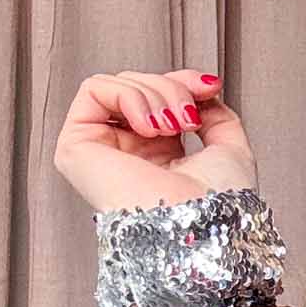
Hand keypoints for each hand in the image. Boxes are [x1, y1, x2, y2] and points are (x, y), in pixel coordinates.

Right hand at [53, 67, 256, 213]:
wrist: (204, 224)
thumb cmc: (220, 204)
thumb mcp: (230, 147)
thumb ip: (215, 113)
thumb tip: (200, 89)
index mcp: (159, 155)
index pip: (158, 96)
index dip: (184, 82)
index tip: (210, 87)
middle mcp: (128, 152)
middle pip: (139, 85)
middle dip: (172, 89)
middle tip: (189, 119)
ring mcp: (101, 149)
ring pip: (119, 84)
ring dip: (154, 95)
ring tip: (172, 126)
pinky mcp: (75, 147)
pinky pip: (94, 90)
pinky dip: (129, 96)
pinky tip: (149, 128)